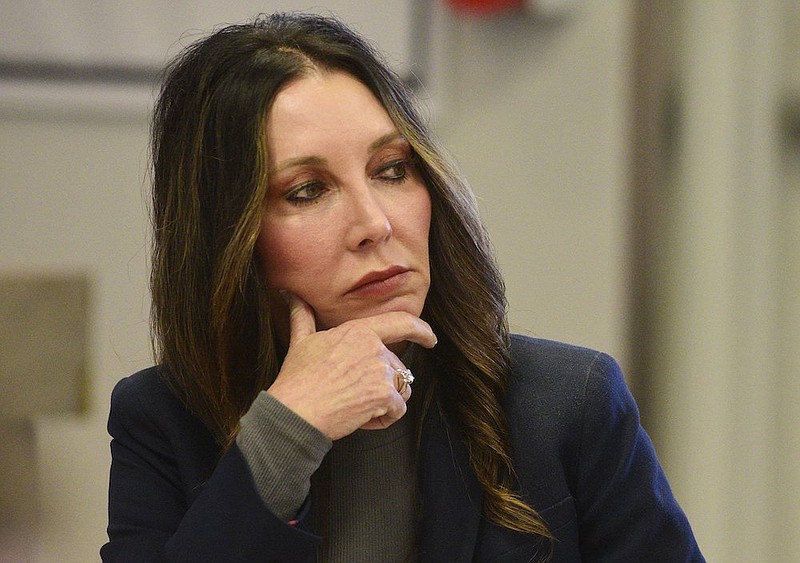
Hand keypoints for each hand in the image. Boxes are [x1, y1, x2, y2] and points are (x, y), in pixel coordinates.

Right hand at [266, 293, 436, 439]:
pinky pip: (398, 410)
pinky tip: (361, 418)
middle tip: (351, 394)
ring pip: (400, 390)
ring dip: (384, 403)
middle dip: (382, 386)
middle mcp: (375, 348)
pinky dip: (383, 419)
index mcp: (358, 331)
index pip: (400, 322)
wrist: (295, 411)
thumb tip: (292, 296)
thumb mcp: (300, 341)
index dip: (420, 330)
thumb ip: (303, 316)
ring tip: (356, 406)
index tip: (431, 338)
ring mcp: (381, 371)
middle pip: (397, 368)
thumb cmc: (297, 379)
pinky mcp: (385, 395)